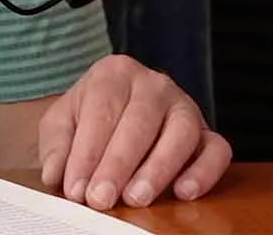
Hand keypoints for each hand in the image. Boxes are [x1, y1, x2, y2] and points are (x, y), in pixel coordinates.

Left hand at [37, 54, 231, 209]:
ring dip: (159, 168)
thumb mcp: (61, 123)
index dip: (87, 152)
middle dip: (118, 163)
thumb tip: (55, 173)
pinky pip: (217, 149)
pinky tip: (184, 192)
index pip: (102, 109)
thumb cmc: (88, 120)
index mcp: (115, 73)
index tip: (75, 187)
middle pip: (140, 120)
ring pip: (181, 132)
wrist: (112, 117)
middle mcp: (154, 84)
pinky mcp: (207, 134)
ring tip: (136, 198)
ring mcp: (185, 107)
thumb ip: (56, 145)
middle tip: (101, 198)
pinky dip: (205, 171)